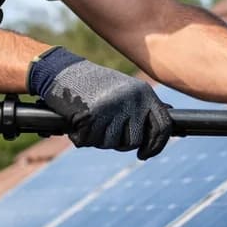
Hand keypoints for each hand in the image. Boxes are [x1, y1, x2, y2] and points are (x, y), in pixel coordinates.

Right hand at [30, 47, 172, 158]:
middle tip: (104, 131)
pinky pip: (90, 140)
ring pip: (112, 143)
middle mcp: (133, 100)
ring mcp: (113, 107)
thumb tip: (161, 126)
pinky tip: (77, 124)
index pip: (162, 127)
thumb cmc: (94, 84)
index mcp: (145, 93)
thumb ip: (142, 107)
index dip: (155, 146)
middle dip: (118, 142)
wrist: (64, 70)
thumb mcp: (125, 89)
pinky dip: (80, 137)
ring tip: (90, 121)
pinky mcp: (92, 114)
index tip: (144, 155)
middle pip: (134, 141)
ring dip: (98, 139)